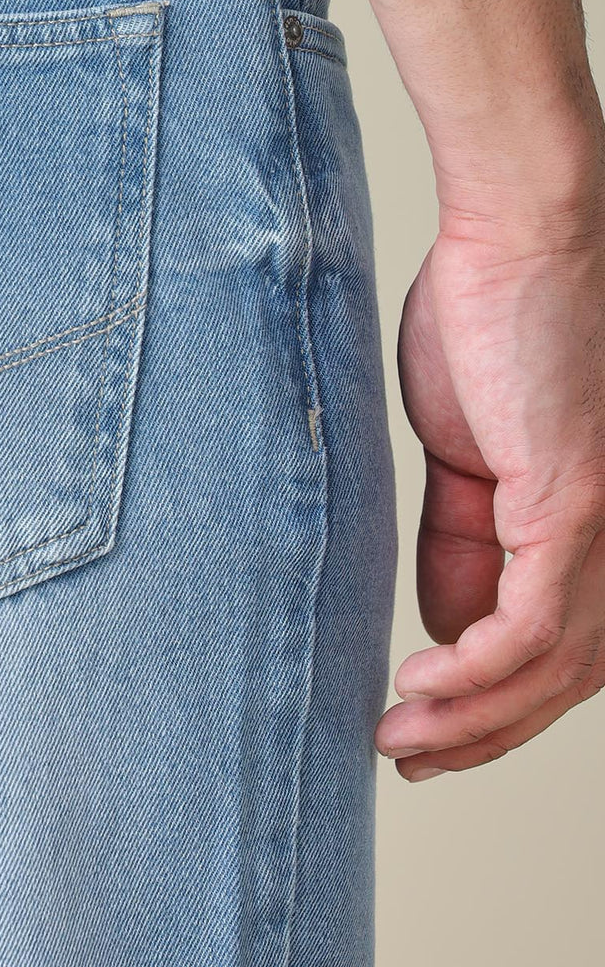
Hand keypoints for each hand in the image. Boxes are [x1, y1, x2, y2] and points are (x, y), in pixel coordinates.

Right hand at [376, 194, 604, 779]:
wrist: (520, 233)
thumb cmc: (496, 321)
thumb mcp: (467, 452)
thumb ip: (463, 539)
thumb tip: (446, 622)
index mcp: (592, 525)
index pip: (561, 648)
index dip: (499, 704)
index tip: (429, 725)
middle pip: (565, 678)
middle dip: (485, 731)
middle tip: (414, 756)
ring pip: (552, 668)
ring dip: (471, 717)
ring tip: (404, 736)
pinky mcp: (575, 503)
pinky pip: (531, 624)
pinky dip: (477, 669)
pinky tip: (425, 684)